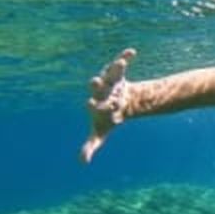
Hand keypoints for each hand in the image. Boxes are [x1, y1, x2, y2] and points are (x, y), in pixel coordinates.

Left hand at [80, 48, 135, 163]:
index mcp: (96, 104)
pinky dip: (126, 56)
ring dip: (115, 67)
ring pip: (111, 73)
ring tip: (120, 62)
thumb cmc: (107, 118)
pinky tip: (132, 51)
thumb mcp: (101, 133)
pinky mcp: (118, 74)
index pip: (93, 104)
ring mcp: (109, 81)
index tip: (90, 104)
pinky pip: (122, 64)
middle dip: (97, 83)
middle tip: (95, 80)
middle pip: (97, 86)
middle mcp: (100, 90)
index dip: (92, 104)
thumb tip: (82, 162)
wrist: (116, 104)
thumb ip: (91, 145)